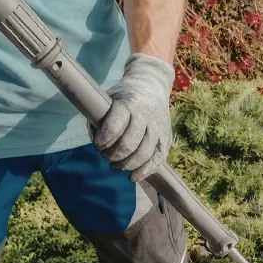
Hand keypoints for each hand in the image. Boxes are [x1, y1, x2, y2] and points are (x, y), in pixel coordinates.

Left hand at [92, 53, 174, 181]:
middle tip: (105, 155)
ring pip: (143, 154)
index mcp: (128, 104)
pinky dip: (144, 171)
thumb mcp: (108, 99)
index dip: (104, 139)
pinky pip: (156, 160)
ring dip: (126, 165)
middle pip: (129, 144)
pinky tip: (132, 176)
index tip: (97, 144)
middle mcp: (146, 116)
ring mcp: (158, 129)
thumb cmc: (124, 97)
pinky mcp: (166, 139)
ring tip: (115, 165)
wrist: (152, 86)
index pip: (115, 125)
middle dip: (113, 155)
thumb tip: (97, 144)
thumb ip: (99, 120)